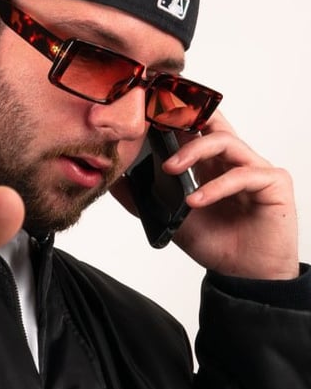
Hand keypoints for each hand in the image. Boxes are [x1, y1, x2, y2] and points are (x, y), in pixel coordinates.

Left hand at [114, 111, 298, 278]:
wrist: (244, 275)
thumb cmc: (215, 242)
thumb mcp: (169, 217)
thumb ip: (143, 198)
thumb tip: (114, 181)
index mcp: (209, 164)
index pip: (194, 128)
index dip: (174, 116)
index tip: (147, 113)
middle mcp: (233, 160)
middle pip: (212, 122)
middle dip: (185, 117)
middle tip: (157, 124)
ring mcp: (254, 168)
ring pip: (224, 141)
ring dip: (192, 152)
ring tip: (169, 168)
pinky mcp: (274, 184)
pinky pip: (243, 175)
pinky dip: (215, 186)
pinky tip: (195, 201)